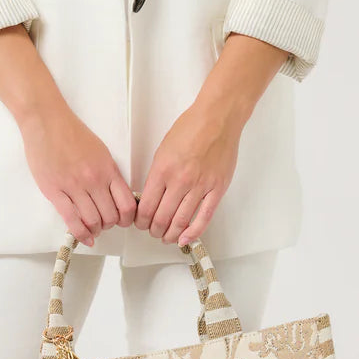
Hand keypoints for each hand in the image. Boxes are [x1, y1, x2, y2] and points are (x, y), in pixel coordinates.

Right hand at [19, 102, 136, 244]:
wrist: (47, 122)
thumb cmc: (72, 133)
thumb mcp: (101, 151)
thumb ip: (109, 174)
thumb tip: (115, 195)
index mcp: (108, 169)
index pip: (126, 204)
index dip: (127, 218)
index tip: (124, 221)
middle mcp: (94, 180)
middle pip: (110, 216)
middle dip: (110, 225)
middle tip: (105, 224)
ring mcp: (74, 187)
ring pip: (92, 221)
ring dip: (95, 230)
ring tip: (93, 228)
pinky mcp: (55, 191)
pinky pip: (71, 219)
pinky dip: (80, 233)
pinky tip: (85, 238)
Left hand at [134, 98, 243, 246]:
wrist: (217, 118)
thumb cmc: (190, 128)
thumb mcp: (162, 150)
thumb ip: (156, 175)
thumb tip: (150, 197)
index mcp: (162, 170)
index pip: (146, 207)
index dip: (140, 221)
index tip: (140, 223)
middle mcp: (180, 181)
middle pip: (161, 218)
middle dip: (154, 230)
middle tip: (152, 231)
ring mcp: (200, 186)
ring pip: (181, 222)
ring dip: (170, 234)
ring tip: (166, 236)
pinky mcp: (217, 189)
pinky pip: (204, 217)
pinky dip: (193, 233)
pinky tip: (185, 239)